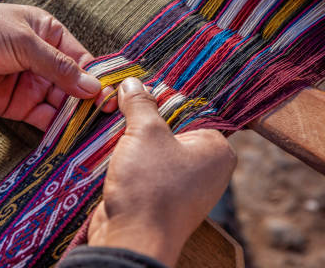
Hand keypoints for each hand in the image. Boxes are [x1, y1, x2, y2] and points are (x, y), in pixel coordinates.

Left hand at [0, 4, 113, 130]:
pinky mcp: (19, 106)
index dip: (98, 77)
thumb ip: (59, 67)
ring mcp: (32, 84)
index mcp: (49, 33)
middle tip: (108, 119)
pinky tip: (71, 136)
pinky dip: (58, 128)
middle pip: (76, 83)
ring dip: (77, 116)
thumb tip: (93, 87)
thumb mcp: (23, 42)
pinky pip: (45, 118)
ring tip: (95, 131)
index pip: (82, 58)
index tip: (113, 96)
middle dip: (91, 100)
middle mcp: (44, 59)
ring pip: (64, 103)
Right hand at [88, 78, 235, 266]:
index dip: (162, 96)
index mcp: (215, 149)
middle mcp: (205, 168)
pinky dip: (128, 158)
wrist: (131, 241)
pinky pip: (145, 167)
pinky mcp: (160, 197)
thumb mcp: (146, 133)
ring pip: (154, 148)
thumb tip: (133, 83)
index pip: (191, 109)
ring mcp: (183, 185)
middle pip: (170, 127)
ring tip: (112, 120)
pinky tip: (109, 147)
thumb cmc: (150, 188)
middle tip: (120, 101)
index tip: (140, 86)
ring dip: (132, 137)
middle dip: (143, 117)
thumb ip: (141, 104)